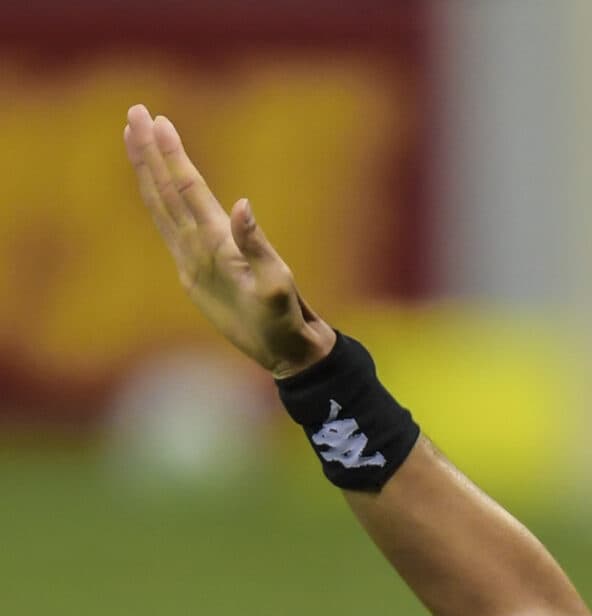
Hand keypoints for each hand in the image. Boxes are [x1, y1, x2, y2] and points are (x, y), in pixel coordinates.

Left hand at [124, 104, 336, 378]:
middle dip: (147, 151)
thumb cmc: (286, 321)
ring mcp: (189, 263)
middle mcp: (193, 252)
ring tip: (135, 138)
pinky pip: (167, 226)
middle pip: (162, 192)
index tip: (157, 120)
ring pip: (158, 207)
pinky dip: (157, 197)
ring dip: (145, 170)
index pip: (186, 189)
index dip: (172, 153)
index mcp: (214, 247)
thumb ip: (258, 245)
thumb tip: (242, 206)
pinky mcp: (193, 274)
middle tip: (135, 112)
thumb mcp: (280, 285)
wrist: (283, 355)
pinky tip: (154, 186)